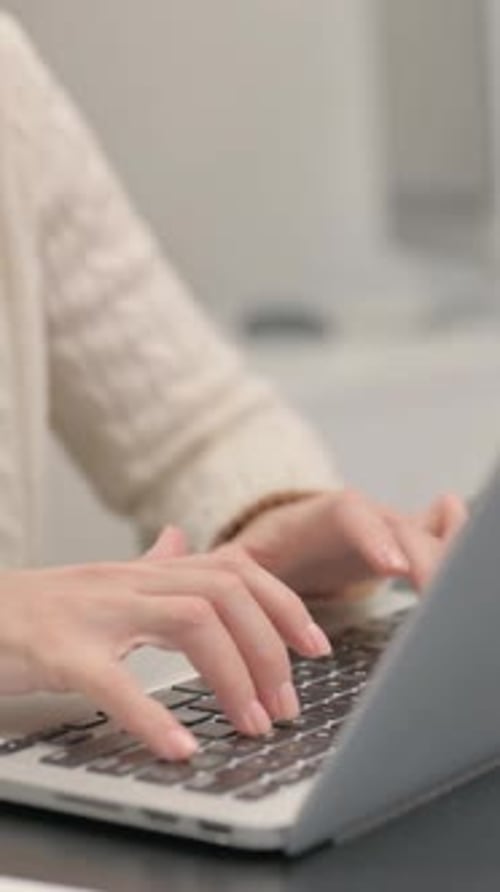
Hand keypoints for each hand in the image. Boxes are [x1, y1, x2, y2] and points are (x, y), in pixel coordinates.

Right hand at [0, 527, 330, 759]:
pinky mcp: (58, 653)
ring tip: (252, 723)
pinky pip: (114, 681)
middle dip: (270, 647)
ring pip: (190, 622)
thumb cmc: (37, 609)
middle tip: (286, 704)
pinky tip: (178, 747)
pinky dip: (151, 716)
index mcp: (144, 574)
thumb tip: (182, 539)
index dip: (284, 604)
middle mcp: (128, 583)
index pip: (234, 570)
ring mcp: (94, 614)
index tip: (315, 646)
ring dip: (233, 676)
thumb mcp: (102, 581)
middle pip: (225, 592)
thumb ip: (150, 564)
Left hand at [232, 489, 467, 599]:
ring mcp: (390, 529)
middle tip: (439, 597)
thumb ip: (215, 559)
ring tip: (464, 592)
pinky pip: (442, 536)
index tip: (391, 568)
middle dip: (425, 560)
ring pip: (428, 535)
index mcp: (318, 517)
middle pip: (401, 529)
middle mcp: (363, 519)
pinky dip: (456, 545)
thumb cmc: (265, 555)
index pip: (350, 513)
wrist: (292, 543)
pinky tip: (471, 572)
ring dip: (447, 556)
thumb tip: (179, 552)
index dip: (373, 536)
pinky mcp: (409, 546)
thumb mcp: (238, 560)